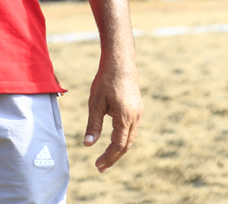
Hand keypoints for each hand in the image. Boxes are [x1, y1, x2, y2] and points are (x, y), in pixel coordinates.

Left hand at [85, 55, 142, 171]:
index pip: (118, 145)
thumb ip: (93, 125)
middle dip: (114, 157)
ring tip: (107, 158)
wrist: (120, 61)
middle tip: (100, 167)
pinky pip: (132, 128)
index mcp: (125, 117)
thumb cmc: (106, 80)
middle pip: (126, 145)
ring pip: (131, 137)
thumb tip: (88, 144)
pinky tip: (114, 140)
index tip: (97, 165)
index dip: (108, 157)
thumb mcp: (95, 103)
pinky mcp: (137, 107)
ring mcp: (138, 112)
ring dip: (119, 149)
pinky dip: (123, 138)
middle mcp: (135, 117)